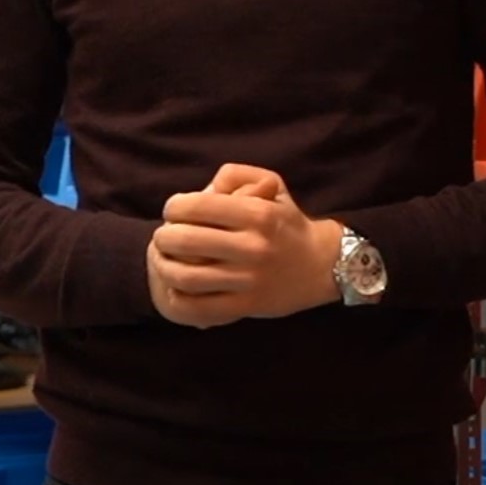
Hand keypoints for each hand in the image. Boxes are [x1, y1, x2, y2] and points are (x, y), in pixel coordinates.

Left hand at [144, 164, 342, 328]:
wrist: (322, 265)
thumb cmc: (287, 222)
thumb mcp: (271, 184)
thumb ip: (235, 176)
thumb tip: (199, 191)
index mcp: (257, 213)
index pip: (197, 206)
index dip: (174, 207)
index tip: (173, 211)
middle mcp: (253, 246)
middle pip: (185, 240)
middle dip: (163, 236)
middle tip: (163, 236)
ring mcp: (249, 279)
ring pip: (186, 277)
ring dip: (164, 267)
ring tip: (163, 260)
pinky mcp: (246, 306)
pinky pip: (199, 308)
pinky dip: (179, 298)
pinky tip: (177, 288)